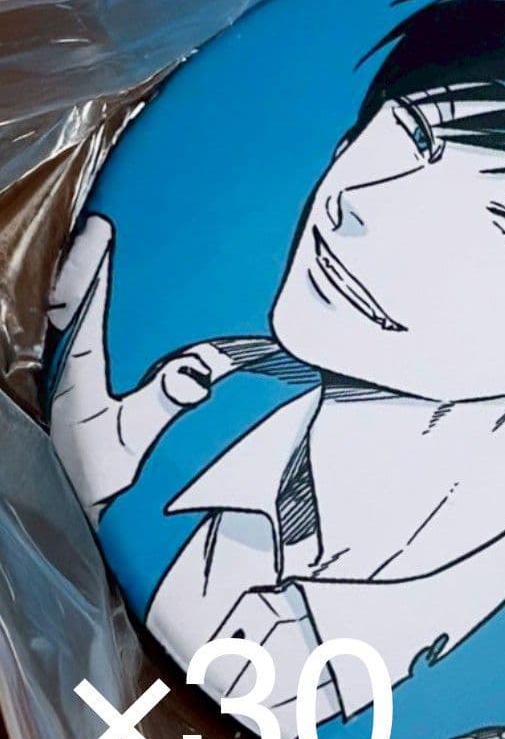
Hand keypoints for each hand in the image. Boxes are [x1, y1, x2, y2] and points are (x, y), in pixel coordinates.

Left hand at [48, 214, 238, 516]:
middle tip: (104, 228)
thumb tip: (198, 366)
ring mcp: (79, 379)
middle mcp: (72, 367)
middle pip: (72, 302)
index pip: (77, 304)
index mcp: (76, 370)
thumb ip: (164, 401)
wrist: (104, 511)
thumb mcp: (136, 438)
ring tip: (110, 255)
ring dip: (93, 286)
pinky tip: (121, 309)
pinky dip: (103, 313)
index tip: (101, 227)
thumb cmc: (114, 478)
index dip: (87, 263)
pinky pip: (93, 338)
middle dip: (86, 263)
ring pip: (79, 319)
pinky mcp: (92, 391)